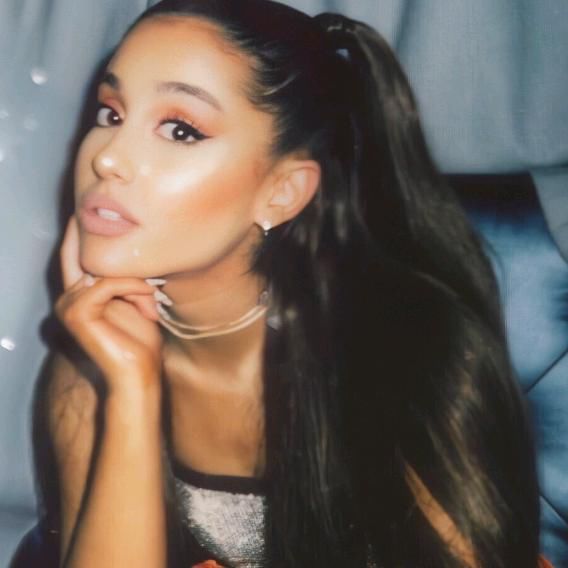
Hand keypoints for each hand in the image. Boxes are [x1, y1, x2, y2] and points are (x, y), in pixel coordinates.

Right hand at [55, 215, 163, 393]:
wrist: (139, 372)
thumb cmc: (141, 339)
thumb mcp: (137, 299)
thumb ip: (128, 277)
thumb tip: (136, 252)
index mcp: (80, 293)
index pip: (76, 253)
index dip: (79, 229)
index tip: (90, 206)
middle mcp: (69, 297)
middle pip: (87, 256)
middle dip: (110, 248)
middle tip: (121, 237)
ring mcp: (69, 305)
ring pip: (104, 271)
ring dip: (135, 283)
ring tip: (151, 304)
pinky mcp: (77, 313)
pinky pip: (108, 285)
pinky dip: (132, 289)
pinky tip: (148, 302)